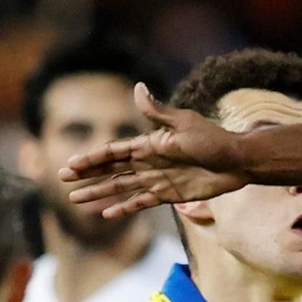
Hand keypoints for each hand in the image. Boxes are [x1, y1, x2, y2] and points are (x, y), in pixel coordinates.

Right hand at [59, 83, 249, 217]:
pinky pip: (142, 202)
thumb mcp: (184, 123)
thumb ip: (157, 111)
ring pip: (121, 188)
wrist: (238, 161)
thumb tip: (138, 86)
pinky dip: (124, 208)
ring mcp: (159, 180)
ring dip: (99, 193)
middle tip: (63, 180)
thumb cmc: (213, 139)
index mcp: (150, 144)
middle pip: (112, 170)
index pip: (114, 152)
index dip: (92, 158)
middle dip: (88, 175)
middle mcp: (150, 163)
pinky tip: (106, 214)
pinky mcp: (170, 195)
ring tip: (75, 199)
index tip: (71, 165)